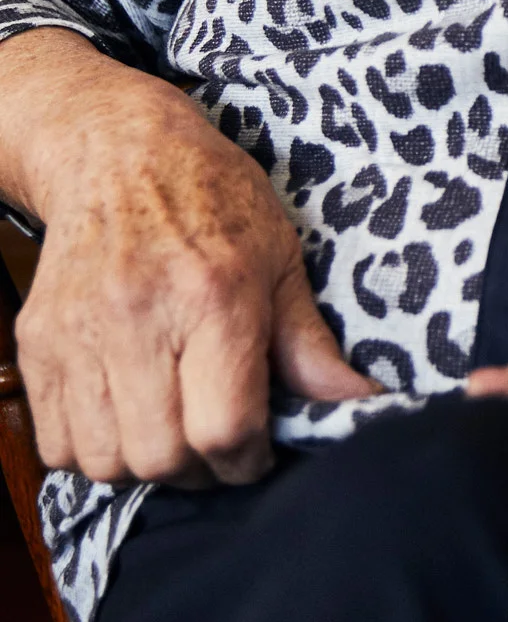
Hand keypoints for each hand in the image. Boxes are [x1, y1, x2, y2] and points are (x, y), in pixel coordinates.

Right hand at [3, 33, 371, 486]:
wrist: (115, 152)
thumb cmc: (212, 200)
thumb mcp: (280, 259)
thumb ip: (310, 344)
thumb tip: (356, 403)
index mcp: (213, 296)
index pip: (224, 428)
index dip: (249, 460)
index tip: (258, 450)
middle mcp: (139, 317)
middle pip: (162, 457)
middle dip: (200, 470)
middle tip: (216, 443)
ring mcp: (79, 333)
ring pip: (106, 461)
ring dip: (144, 465)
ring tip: (170, 427)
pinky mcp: (37, 343)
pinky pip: (57, 443)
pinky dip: (93, 450)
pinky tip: (125, 416)